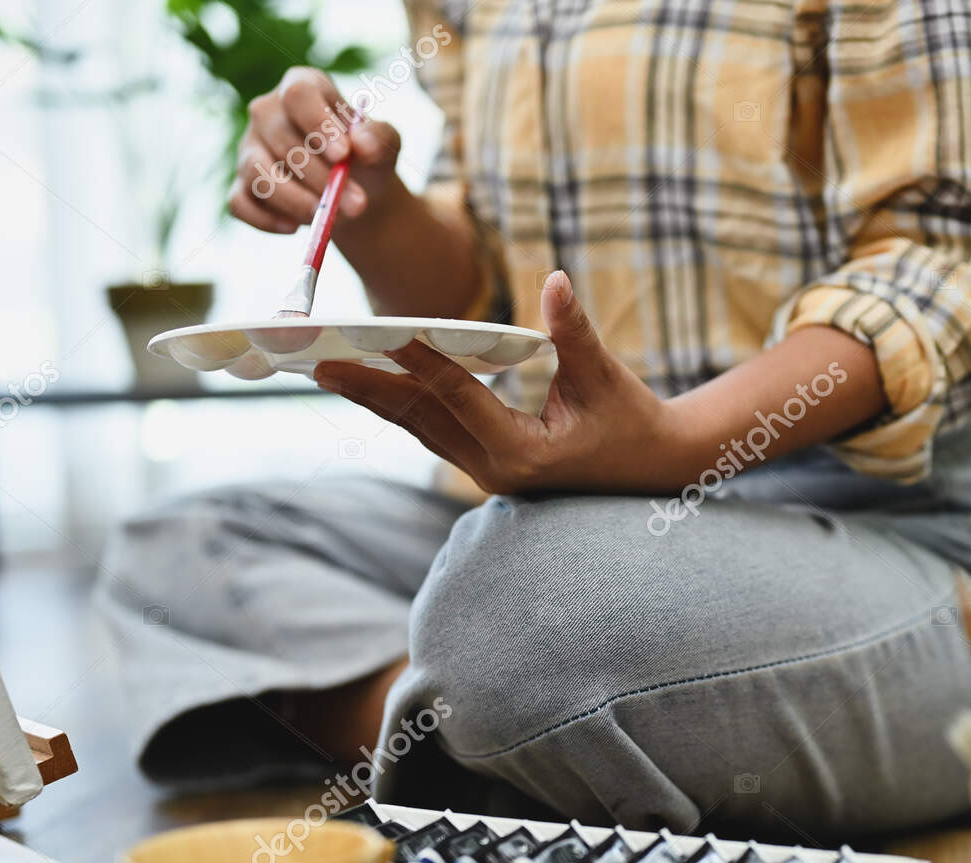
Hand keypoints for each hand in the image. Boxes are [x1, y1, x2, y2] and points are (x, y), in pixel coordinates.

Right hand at [228, 67, 402, 233]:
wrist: (355, 191)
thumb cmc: (366, 158)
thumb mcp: (384, 145)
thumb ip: (379, 138)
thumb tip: (362, 143)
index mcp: (302, 87)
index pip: (298, 94)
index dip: (318, 124)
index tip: (343, 155)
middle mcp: (267, 112)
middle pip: (281, 138)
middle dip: (320, 177)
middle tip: (355, 204)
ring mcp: (249, 147)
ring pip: (257, 171)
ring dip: (295, 200)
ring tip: (327, 216)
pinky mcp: (240, 184)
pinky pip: (239, 202)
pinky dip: (265, 219)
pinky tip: (294, 227)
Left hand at [314, 272, 695, 494]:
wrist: (653, 468)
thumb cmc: (634, 420)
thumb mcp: (606, 376)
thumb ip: (575, 332)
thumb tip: (554, 280)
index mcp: (524, 453)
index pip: (458, 398)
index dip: (420, 361)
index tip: (382, 331)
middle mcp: (496, 470)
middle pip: (422, 419)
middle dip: (370, 388)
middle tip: (317, 362)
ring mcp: (488, 474)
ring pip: (421, 429)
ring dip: (376, 397)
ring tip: (328, 371)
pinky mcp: (486, 467)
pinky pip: (434, 432)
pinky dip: (403, 405)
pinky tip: (373, 384)